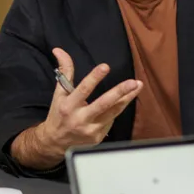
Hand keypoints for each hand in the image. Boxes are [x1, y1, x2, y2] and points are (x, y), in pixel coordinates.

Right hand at [12, 48, 142, 168]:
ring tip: (137, 86)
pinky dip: (118, 109)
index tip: (105, 67)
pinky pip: (112, 120)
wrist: (55, 142)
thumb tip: (59, 50)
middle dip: (119, 92)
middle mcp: (80, 119)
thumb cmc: (58, 114)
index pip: (83, 89)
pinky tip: (126, 99)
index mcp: (68, 105)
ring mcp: (90, 130)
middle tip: (133, 82)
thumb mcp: (58, 93)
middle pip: (103, 104)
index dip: (94, 78)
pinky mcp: (98, 137)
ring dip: (127, 99)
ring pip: (113, 112)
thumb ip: (64, 72)